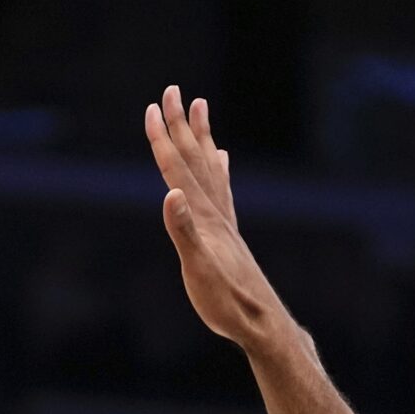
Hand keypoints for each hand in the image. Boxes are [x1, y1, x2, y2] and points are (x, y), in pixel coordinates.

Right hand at [145, 86, 288, 347]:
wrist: (261, 323)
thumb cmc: (227, 302)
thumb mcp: (199, 270)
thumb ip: (184, 231)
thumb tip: (171, 193)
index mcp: (204, 217)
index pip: (178, 170)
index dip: (164, 139)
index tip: (153, 107)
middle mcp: (216, 212)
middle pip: (194, 159)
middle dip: (181, 125)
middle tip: (173, 90)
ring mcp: (225, 222)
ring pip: (210, 169)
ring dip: (202, 138)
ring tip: (201, 109)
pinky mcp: (230, 235)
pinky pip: (223, 190)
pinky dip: (219, 170)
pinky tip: (221, 159)